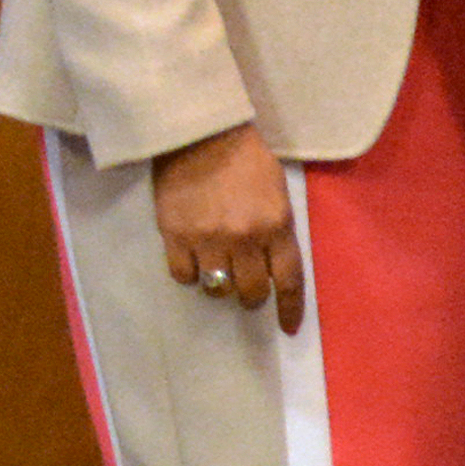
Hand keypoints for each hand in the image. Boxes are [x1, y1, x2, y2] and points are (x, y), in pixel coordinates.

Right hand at [147, 122, 299, 331]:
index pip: (288, 280)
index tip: (287, 328)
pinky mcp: (175, 235)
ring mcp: (207, 239)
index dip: (289, 309)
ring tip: (219, 270)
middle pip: (250, 292)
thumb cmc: (247, 161)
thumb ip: (277, 229)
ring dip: (221, 286)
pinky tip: (193, 261)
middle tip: (248, 290)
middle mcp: (244, 238)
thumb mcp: (278, 192)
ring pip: (216, 288)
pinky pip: (183, 275)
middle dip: (252, 297)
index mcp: (276, 226)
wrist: (202, 136)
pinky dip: (189, 275)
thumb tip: (270, 266)